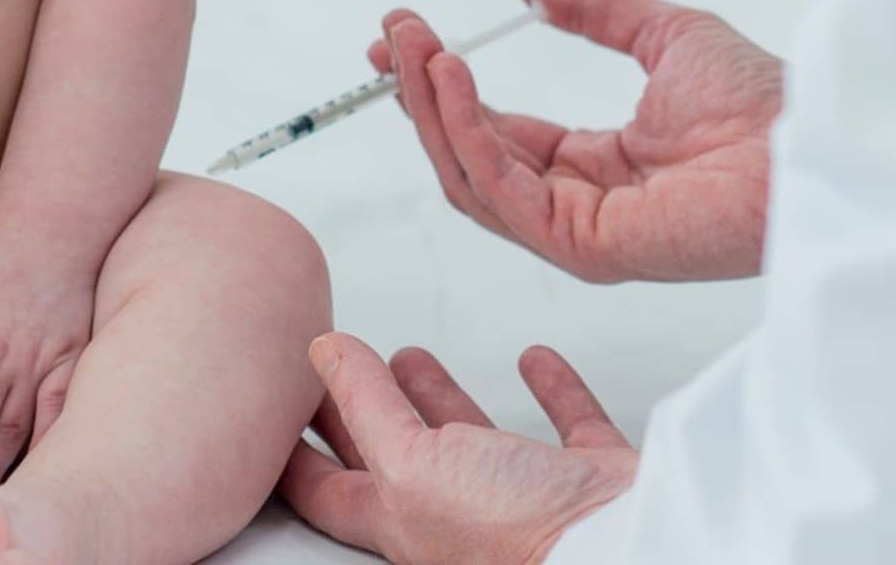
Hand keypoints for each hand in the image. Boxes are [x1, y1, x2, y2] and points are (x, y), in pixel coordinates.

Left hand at [282, 333, 636, 563]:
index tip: (266, 413)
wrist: (629, 551)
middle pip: (394, 458)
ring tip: (410, 355)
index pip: (328, 487)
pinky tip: (535, 358)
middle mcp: (459, 515)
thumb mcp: (413, 462)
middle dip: (362, 414)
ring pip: (471, 439)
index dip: (294, 451)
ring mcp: (526, 500)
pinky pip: (564, 428)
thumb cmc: (516, 536)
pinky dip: (551, 391)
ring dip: (439, 396)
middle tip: (334, 371)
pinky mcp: (587, 482)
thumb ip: (366, 405)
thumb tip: (324, 351)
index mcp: (404, 523)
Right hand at [373, 0, 782, 282]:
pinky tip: (454, 73)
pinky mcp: (583, 246)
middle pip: (468, 155)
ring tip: (415, 42)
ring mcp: (576, 232)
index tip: (405, 36)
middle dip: (421, 92)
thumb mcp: (659, 32)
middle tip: (392, 32)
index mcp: (596, 167)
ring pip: (469, 175)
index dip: (444, 85)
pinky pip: (500, 187)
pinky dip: (465, 128)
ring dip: (431, 107)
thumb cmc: (763, 100)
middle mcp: (578, 206)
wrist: (811, 139)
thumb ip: (587, 6)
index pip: (496, 133)